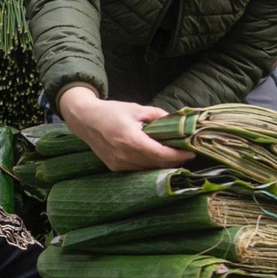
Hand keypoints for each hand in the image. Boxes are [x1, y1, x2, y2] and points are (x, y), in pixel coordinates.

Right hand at [59, 86, 193, 172]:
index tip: (191, 152)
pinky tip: (157, 158)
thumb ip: (157, 115)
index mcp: (130, 139)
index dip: (178, 155)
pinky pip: (138, 169)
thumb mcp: (136, 108)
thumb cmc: (111, 112)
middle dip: (174, 160)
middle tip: (187, 153)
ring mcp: (119, 164)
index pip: (160, 154)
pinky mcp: (115, 167)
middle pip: (156, 164)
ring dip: (163, 165)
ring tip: (175, 156)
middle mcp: (124, 155)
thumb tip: (176, 121)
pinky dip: (150, 165)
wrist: (85, 120)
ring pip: (148, 169)